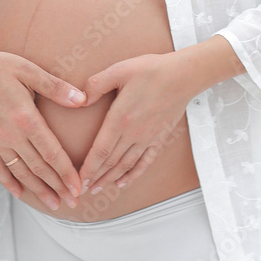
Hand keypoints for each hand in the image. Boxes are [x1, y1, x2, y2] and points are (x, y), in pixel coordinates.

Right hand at [0, 50, 85, 209]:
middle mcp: (11, 136)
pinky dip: (9, 183)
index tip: (78, 187)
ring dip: (39, 190)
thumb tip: (81, 98)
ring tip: (54, 203)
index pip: (52, 153)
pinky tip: (20, 193)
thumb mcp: (27, 70)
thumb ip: (55, 86)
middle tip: (73, 202)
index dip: (67, 173)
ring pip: (21, 173)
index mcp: (26, 119)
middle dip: (58, 187)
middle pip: (39, 168)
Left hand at [79, 53, 192, 193]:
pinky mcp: (159, 138)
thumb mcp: (118, 70)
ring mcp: (147, 138)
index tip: (78, 178)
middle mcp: (133, 133)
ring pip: (125, 165)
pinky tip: (124, 182)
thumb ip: (96, 85)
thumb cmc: (151, 70)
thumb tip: (80, 100)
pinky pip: (144, 162)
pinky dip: (133, 175)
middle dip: (95, 177)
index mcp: (120, 118)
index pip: (100, 150)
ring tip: (98, 188)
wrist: (182, 76)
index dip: (88, 167)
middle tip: (81, 190)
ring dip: (110, 179)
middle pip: (110, 162)